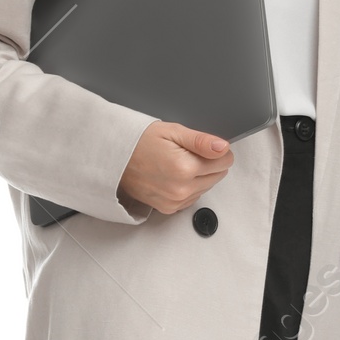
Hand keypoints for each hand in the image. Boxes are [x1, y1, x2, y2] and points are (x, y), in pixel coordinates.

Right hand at [116, 122, 234, 214]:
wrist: (114, 159)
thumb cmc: (138, 142)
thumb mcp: (172, 131)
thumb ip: (201, 141)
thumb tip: (222, 147)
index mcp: (184, 167)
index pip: (224, 160)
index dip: (217, 150)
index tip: (202, 145)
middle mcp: (181, 189)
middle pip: (218, 175)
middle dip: (208, 163)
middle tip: (185, 152)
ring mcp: (175, 201)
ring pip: (207, 187)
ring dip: (198, 176)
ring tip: (175, 163)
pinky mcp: (169, 208)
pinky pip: (192, 197)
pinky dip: (188, 186)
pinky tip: (173, 175)